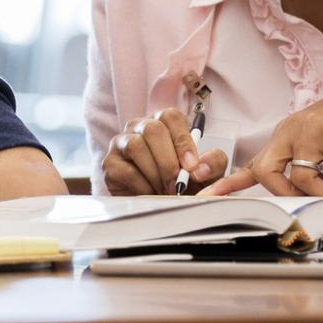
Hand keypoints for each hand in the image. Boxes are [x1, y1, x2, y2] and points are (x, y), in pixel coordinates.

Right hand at [101, 107, 230, 195]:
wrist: (161, 206)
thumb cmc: (184, 182)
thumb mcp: (205, 172)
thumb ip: (213, 163)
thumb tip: (199, 167)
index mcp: (164, 122)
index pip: (171, 116)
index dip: (182, 140)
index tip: (191, 166)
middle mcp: (140, 127)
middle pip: (152, 129)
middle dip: (168, 160)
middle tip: (178, 184)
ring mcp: (121, 143)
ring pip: (136, 147)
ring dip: (155, 173)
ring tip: (165, 191)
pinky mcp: (109, 163)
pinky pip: (125, 169)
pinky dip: (142, 185)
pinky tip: (150, 193)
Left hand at [203, 69, 322, 197]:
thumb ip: (311, 167)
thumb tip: (304, 193)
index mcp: (286, 135)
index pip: (255, 163)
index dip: (231, 182)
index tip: (210, 196)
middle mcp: (292, 130)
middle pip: (267, 172)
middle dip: (285, 193)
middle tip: (312, 198)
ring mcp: (311, 129)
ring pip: (302, 177)